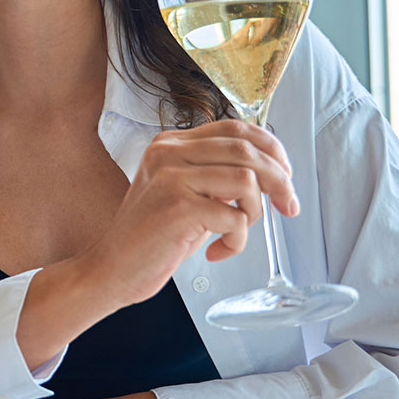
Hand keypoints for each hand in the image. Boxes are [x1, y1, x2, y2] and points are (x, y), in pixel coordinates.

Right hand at [17, 119, 297, 370]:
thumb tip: (271, 173)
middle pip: (247, 149)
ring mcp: (171, 177)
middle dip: (279, 180)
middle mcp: (168, 153)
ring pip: (246, 179)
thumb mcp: (182, 194)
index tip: (285, 174)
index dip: (271, 148)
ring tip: (235, 233)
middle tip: (287, 207)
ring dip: (254, 213)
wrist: (111, 270)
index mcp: (169, 144)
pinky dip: (237, 240)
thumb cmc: (150, 238)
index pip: (235, 128)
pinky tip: (216, 252)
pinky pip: (234, 217)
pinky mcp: (177, 207)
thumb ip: (214, 175)